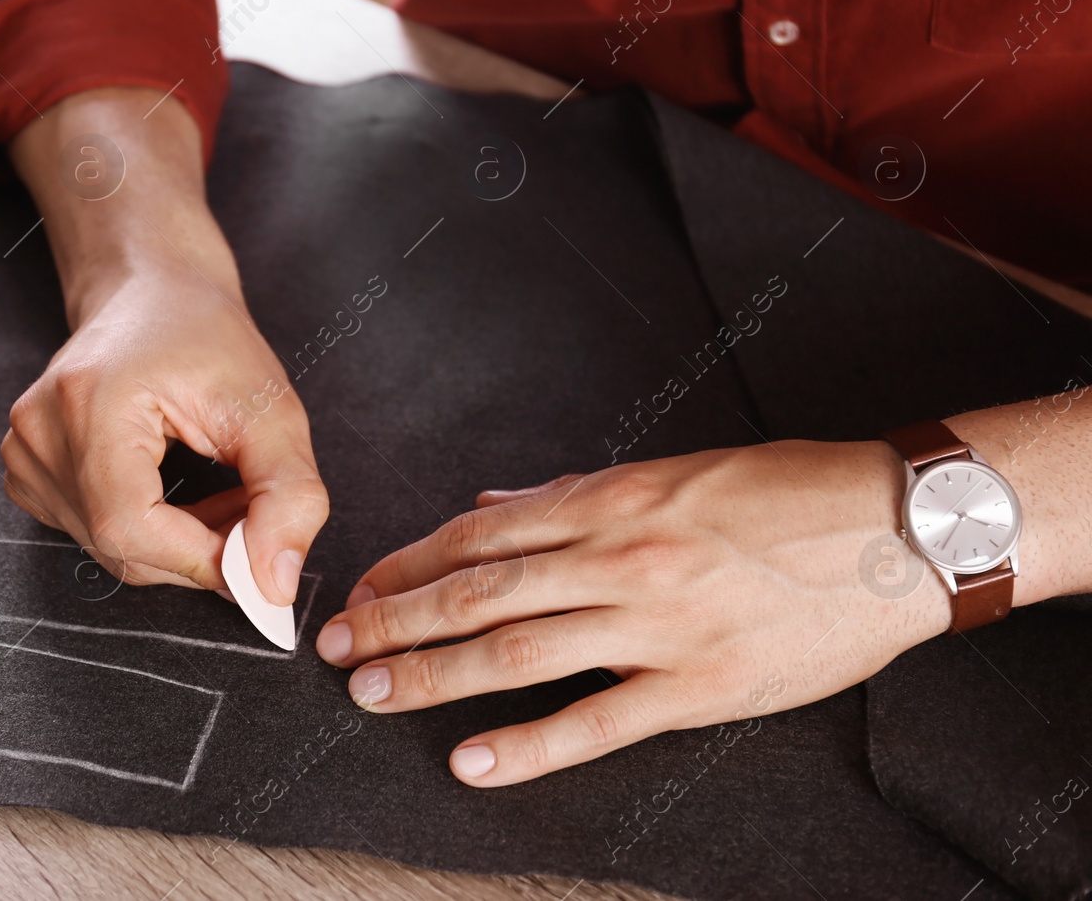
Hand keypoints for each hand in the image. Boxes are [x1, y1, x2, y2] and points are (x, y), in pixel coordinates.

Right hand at [2, 265, 326, 596]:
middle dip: (200, 549)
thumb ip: (286, 499)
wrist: (153, 292)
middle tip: (252, 509)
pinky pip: (94, 534)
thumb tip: (272, 586)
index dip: (202, 559)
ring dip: (179, 541)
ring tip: (219, 489)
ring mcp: (24, 453)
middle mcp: (39, 431)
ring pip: (111, 549)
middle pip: (121, 547)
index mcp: (87, 404)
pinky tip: (176, 489)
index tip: (259, 556)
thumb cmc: (208, 337)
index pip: (132, 529)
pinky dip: (148, 531)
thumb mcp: (272, 410)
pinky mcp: (27, 471)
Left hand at [315, 440, 953, 785]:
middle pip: (476, 593)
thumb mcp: (671, 471)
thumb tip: (493, 506)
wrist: (895, 528)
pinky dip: (527, 746)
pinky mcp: (698, 685)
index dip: (408, 563)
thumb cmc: (785, 491)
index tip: (364, 586)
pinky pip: (596, 721)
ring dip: (433, 675)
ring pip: (516, 651)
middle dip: (394, 620)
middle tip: (336, 645)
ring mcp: (654, 624)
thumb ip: (572, 493)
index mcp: (608, 501)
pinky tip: (472, 762)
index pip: (477, 536)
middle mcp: (617, 557)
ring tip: (373, 693)